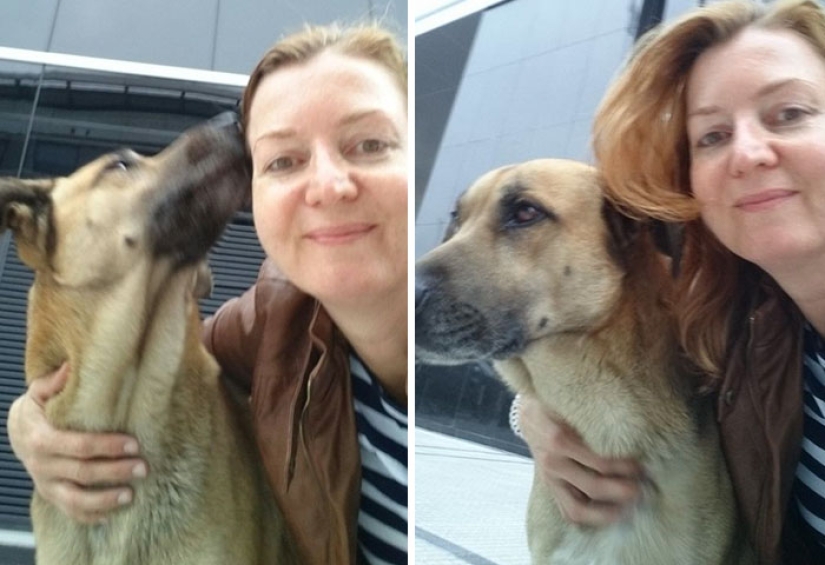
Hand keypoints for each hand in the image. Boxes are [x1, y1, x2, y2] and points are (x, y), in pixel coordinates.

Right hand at [7, 364, 146, 523]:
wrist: (17, 432)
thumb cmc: (39, 408)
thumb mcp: (41, 391)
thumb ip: (57, 381)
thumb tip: (73, 364)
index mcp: (40, 437)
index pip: (77, 445)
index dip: (106, 446)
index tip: (133, 443)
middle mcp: (41, 464)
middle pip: (81, 473)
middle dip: (114, 472)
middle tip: (143, 468)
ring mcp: (45, 483)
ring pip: (74, 499)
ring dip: (104, 500)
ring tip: (131, 494)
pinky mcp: (51, 496)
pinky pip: (70, 512)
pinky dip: (91, 516)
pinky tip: (113, 514)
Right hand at [518, 393, 641, 525]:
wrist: (527, 414)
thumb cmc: (554, 405)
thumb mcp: (570, 403)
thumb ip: (595, 414)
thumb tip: (633, 420)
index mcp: (559, 439)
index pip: (599, 462)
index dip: (624, 467)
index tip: (642, 466)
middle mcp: (553, 462)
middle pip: (593, 487)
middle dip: (622, 491)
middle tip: (643, 489)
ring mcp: (549, 479)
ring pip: (578, 509)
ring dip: (607, 513)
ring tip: (628, 509)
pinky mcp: (549, 488)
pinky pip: (568, 512)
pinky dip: (590, 518)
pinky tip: (608, 514)